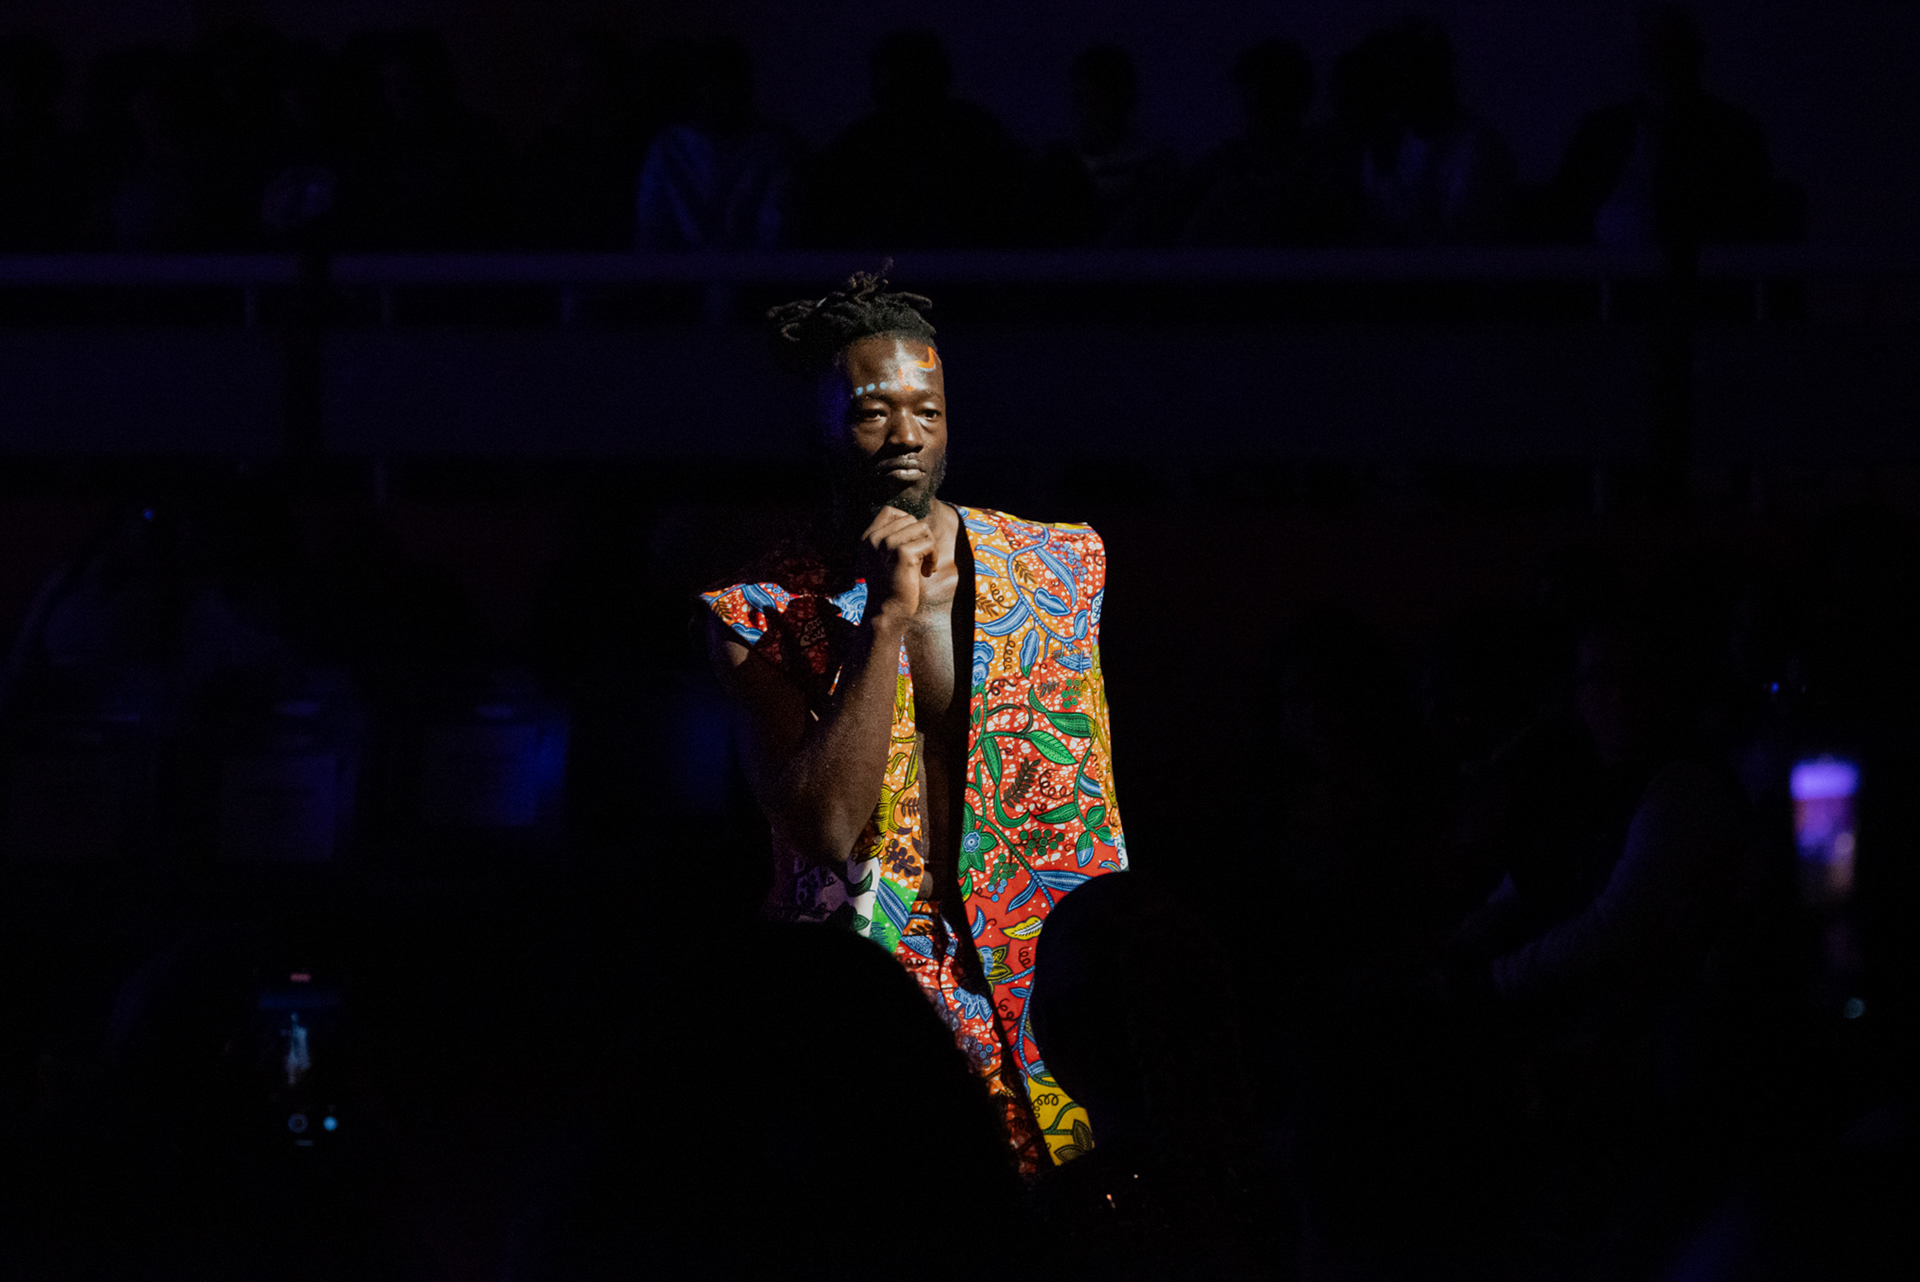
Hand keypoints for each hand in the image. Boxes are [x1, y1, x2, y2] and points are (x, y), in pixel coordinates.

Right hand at [857, 507, 936, 625]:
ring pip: (922, 528)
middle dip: (921, 538)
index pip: (889, 511)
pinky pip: (929, 543)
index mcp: (867, 538)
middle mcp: (874, 538)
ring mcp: (887, 544)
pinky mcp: (903, 553)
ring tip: (925, 565)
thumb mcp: (882, 559)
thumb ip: (891, 539)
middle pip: (910, 519)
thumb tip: (917, 523)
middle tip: (921, 559)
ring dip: (929, 546)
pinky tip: (926, 572)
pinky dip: (933, 557)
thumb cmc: (889, 587)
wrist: (887, 612)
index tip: (912, 543)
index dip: (906, 521)